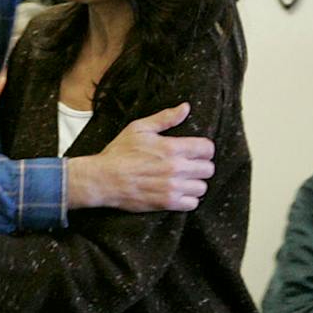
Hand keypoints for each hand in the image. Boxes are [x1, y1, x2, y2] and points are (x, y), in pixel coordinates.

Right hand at [66, 103, 215, 211]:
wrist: (104, 179)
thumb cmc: (119, 153)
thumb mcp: (139, 128)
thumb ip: (165, 118)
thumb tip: (185, 108)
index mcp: (172, 147)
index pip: (207, 148)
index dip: (204, 149)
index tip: (197, 151)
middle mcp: (176, 168)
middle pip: (208, 169)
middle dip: (201, 166)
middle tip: (190, 166)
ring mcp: (172, 187)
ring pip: (202, 187)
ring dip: (195, 184)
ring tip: (185, 181)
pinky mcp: (166, 203)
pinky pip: (192, 204)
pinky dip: (188, 200)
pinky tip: (179, 193)